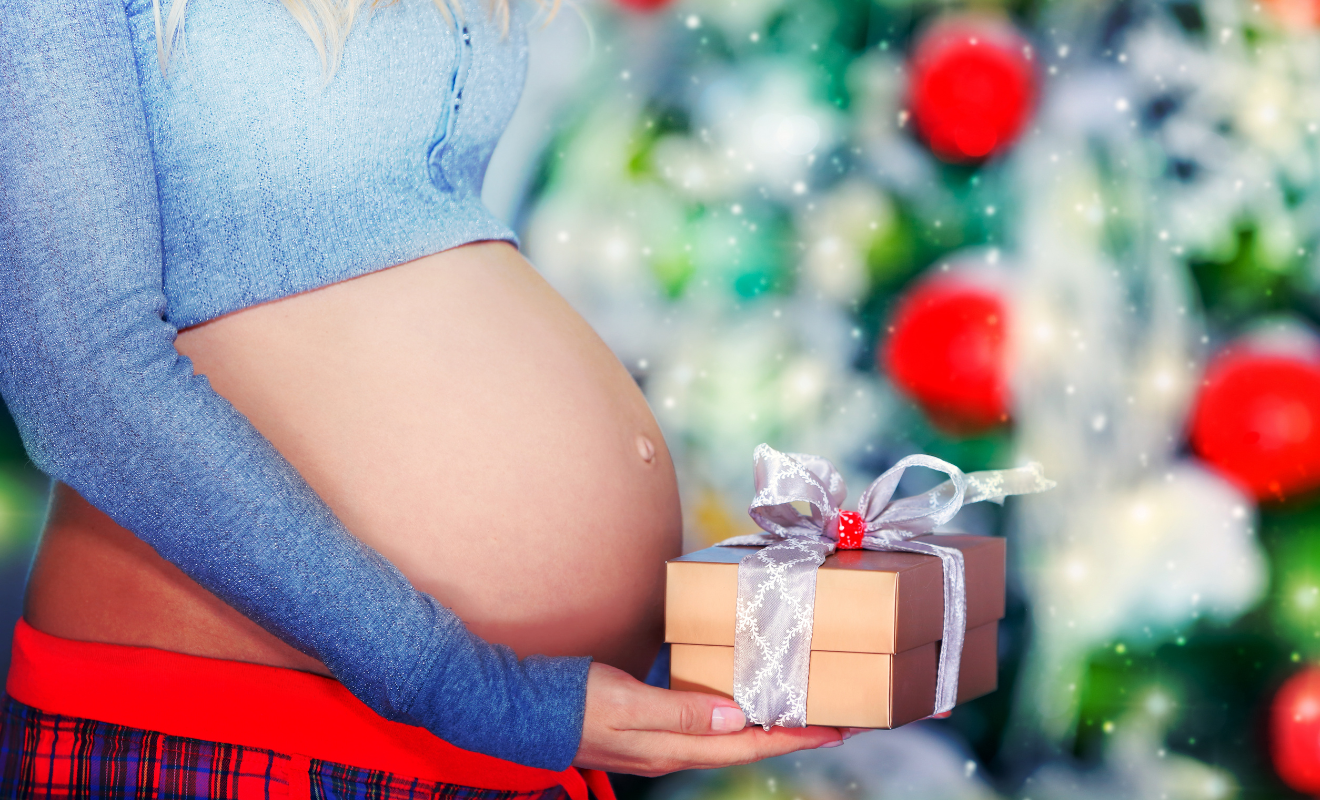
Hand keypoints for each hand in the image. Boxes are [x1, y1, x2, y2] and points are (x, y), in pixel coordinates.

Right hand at [572, 662, 845, 776]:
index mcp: (673, 748)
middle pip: (744, 747)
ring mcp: (658, 745)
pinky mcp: (647, 731)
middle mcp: (672, 752)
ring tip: (794, 713)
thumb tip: (736, 717)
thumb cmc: (574, 702)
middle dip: (790, 736)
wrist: (522, 711)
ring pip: (725, 740)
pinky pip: (703, 730)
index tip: (835, 728)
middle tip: (831, 721)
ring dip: (763, 729)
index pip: (748, 745)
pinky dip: (730, 718)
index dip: (794, 738)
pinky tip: (735, 703)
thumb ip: (682, 712)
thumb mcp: (629, 703)